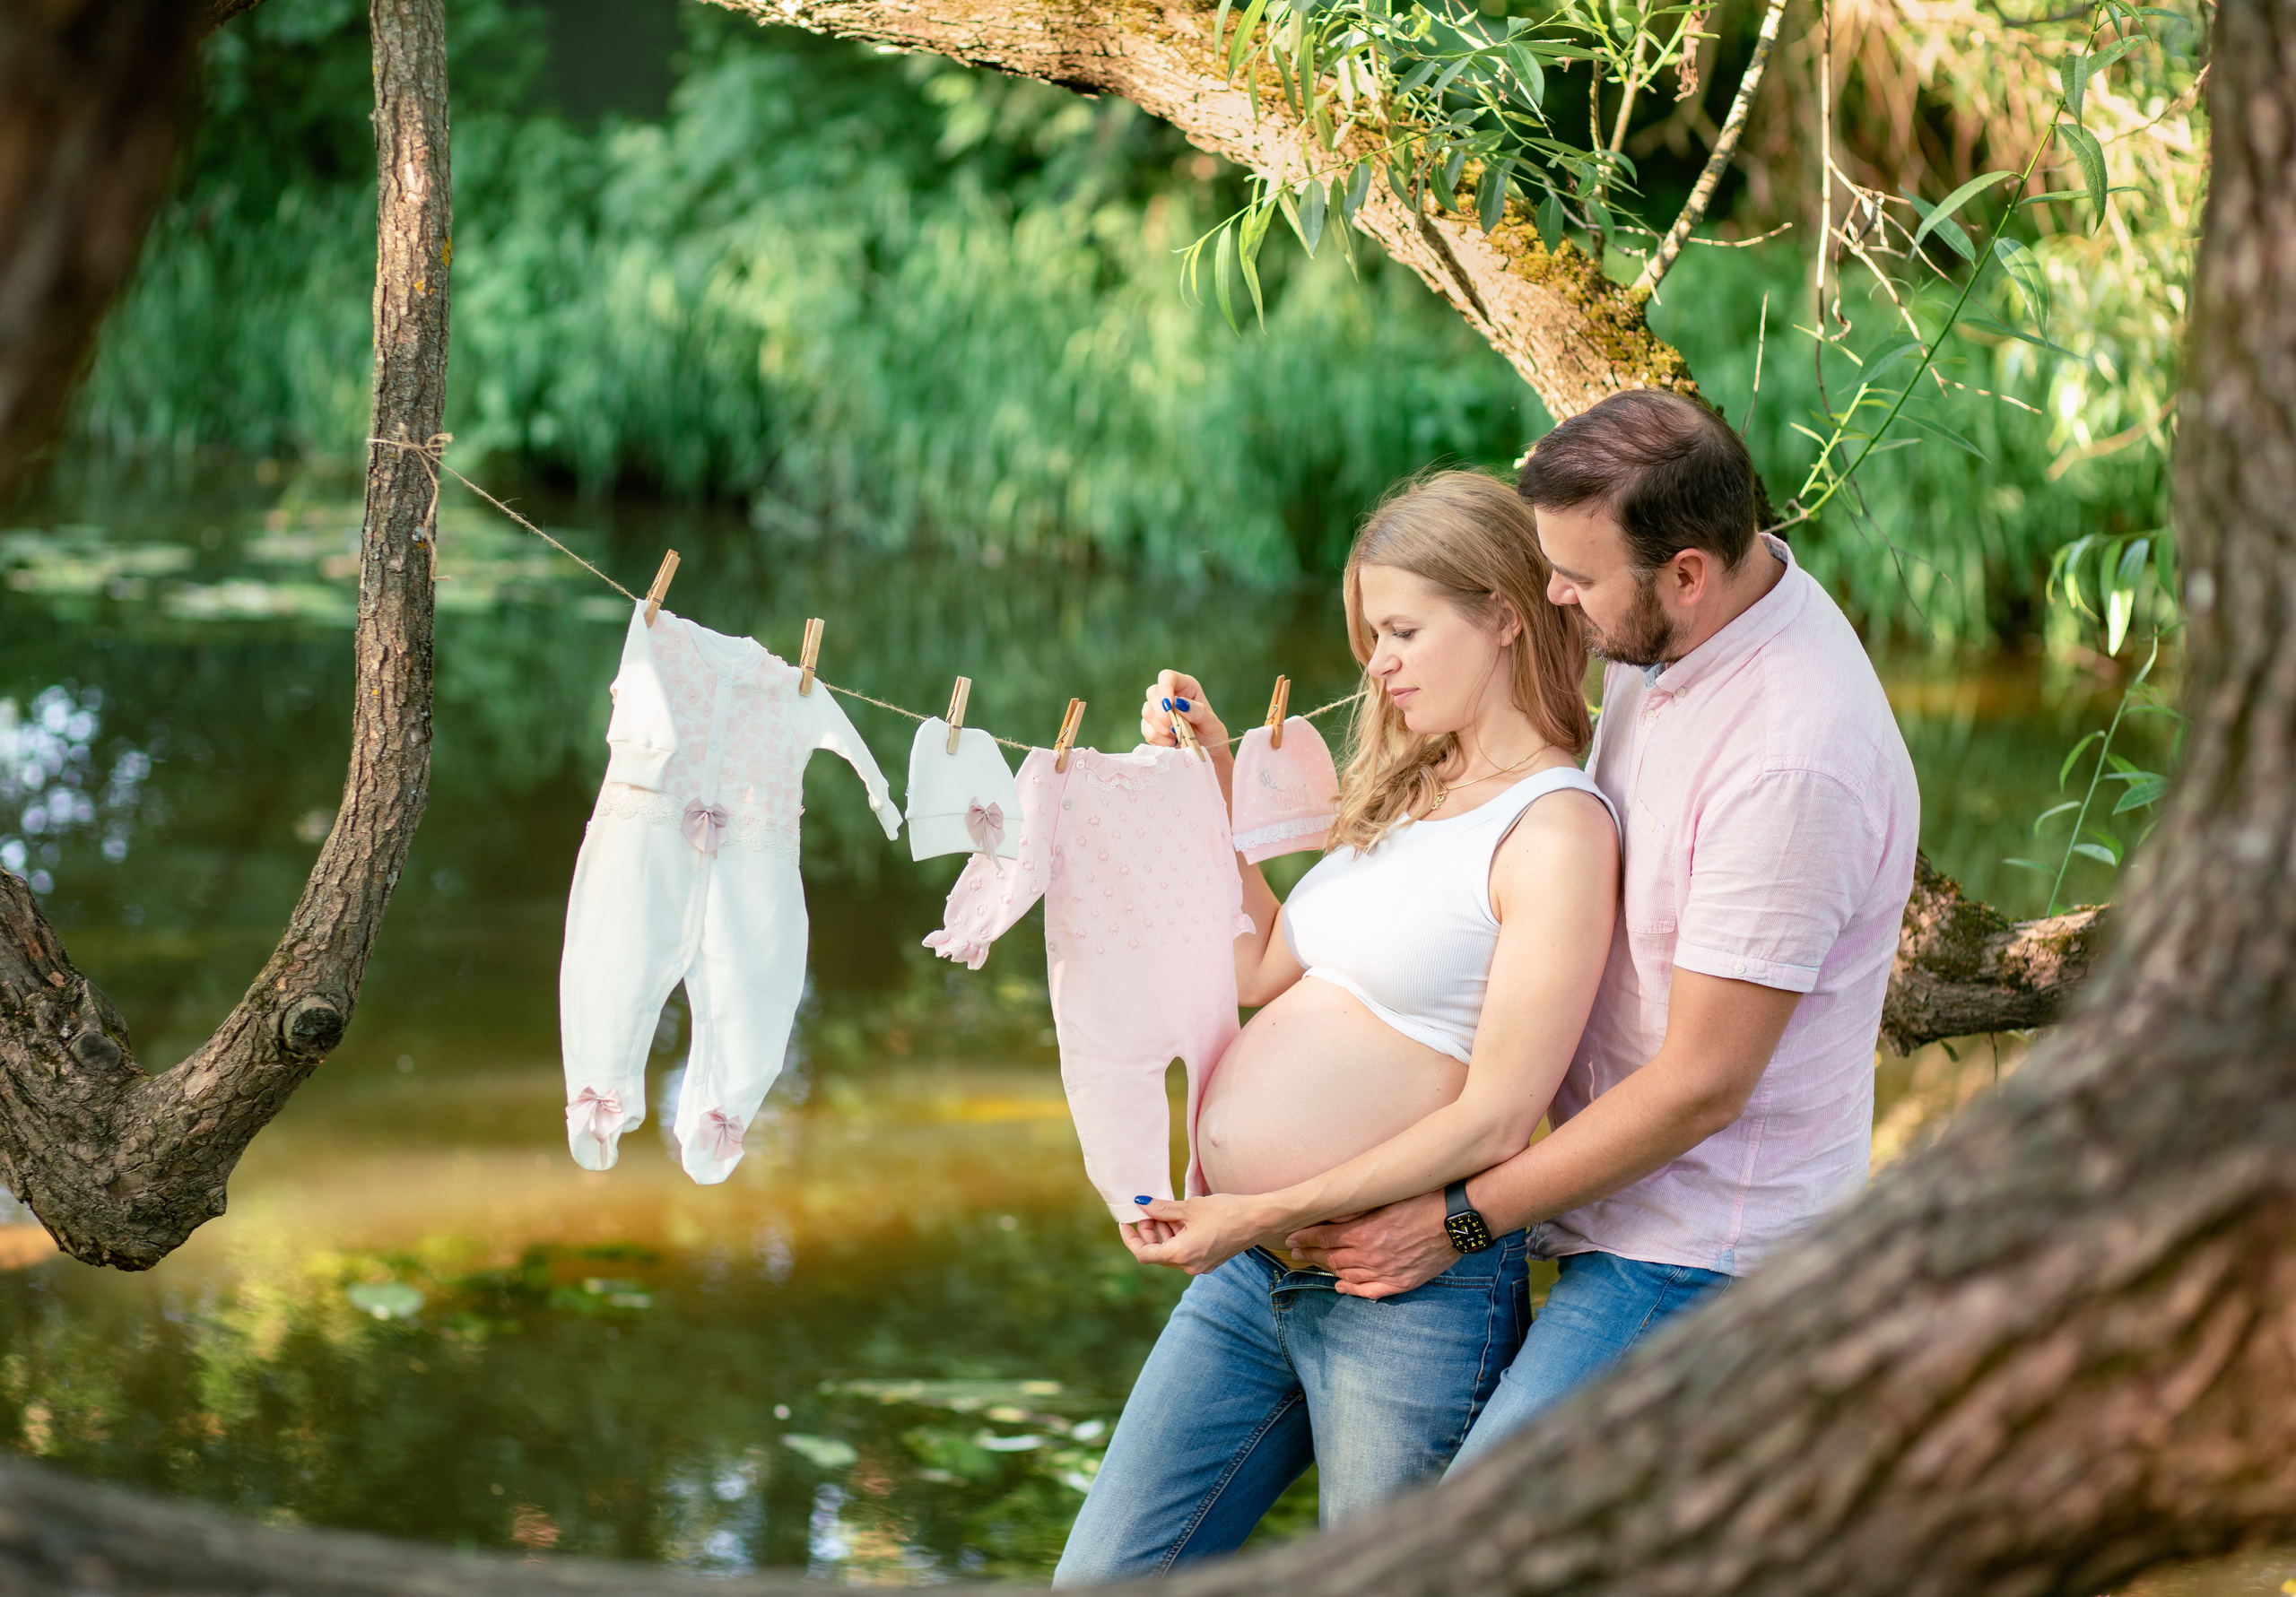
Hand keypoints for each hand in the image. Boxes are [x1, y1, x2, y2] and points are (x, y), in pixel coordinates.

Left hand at [1130, 1193, 1277, 1274]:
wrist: (1259, 1219)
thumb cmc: (1226, 1211)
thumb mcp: (1190, 1207)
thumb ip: (1162, 1208)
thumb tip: (1141, 1205)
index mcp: (1181, 1254)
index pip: (1144, 1254)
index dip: (1131, 1238)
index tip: (1126, 1223)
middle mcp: (1189, 1265)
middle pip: (1157, 1254)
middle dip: (1149, 1233)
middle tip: (1148, 1211)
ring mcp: (1201, 1265)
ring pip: (1172, 1252)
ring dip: (1164, 1233)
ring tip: (1165, 1211)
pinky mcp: (1211, 1259)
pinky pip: (1186, 1251)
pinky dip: (1178, 1237)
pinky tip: (1181, 1219)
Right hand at [1137, 670, 1230, 767]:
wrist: (1207, 754)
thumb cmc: (1212, 734)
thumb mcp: (1212, 723)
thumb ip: (1199, 712)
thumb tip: (1179, 703)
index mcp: (1186, 687)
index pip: (1167, 677)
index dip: (1165, 688)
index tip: (1170, 705)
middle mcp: (1169, 696)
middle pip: (1152, 692)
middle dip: (1163, 713)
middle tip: (1176, 728)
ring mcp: (1157, 711)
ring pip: (1147, 712)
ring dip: (1162, 728)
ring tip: (1178, 736)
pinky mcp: (1151, 727)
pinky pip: (1147, 730)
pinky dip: (1159, 740)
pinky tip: (1173, 743)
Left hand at [1283, 1191, 1453, 1299]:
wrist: (1458, 1220)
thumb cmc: (1424, 1200)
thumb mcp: (1386, 1198)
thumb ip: (1356, 1211)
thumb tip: (1330, 1217)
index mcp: (1364, 1234)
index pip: (1324, 1238)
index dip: (1305, 1237)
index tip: (1291, 1237)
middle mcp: (1371, 1257)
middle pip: (1331, 1257)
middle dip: (1310, 1253)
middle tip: (1295, 1251)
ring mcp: (1386, 1273)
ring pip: (1347, 1275)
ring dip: (1327, 1269)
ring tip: (1314, 1263)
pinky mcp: (1402, 1282)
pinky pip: (1370, 1291)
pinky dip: (1353, 1290)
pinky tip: (1340, 1286)